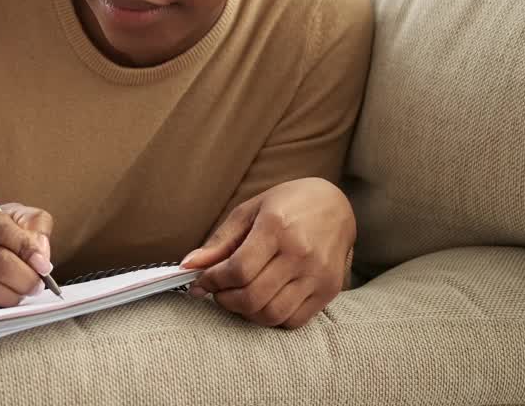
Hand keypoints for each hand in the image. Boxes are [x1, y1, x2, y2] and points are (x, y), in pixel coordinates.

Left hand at [181, 178, 354, 328]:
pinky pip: (294, 320)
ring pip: (272, 314)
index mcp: (276, 227)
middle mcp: (300, 253)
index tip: (201, 282)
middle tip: (217, 291)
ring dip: (246, 313)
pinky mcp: (329, 290)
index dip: (212, 281)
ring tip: (238, 297)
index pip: (238, 270)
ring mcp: (317, 274)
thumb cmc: (288, 204)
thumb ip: (219, 241)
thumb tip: (189, 265)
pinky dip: (271, 318)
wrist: (335, 205)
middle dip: (225, 300)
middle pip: (252, 297)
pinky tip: (263, 301)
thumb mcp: (249, 211)